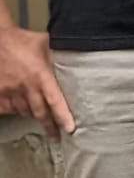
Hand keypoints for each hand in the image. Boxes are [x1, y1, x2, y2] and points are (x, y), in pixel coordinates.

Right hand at [0, 24, 73, 139]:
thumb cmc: (24, 41)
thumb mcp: (47, 45)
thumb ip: (60, 56)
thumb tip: (82, 58)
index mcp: (41, 75)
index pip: (55, 100)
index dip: (62, 116)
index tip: (70, 129)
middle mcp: (26, 86)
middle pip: (40, 113)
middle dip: (49, 126)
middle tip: (57, 137)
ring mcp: (9, 91)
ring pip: (24, 111)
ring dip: (33, 114)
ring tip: (41, 116)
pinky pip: (7, 108)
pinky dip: (15, 110)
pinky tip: (21, 107)